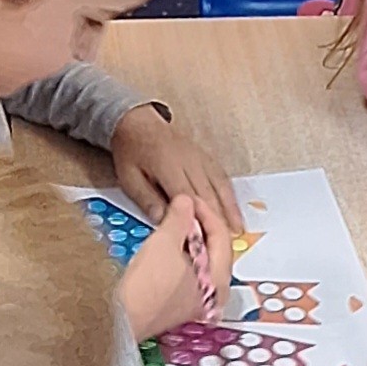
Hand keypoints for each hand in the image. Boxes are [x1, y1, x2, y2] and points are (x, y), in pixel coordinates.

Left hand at [110, 105, 243, 232]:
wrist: (138, 122)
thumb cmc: (131, 151)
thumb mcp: (129, 177)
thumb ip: (146, 198)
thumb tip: (163, 220)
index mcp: (169, 166)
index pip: (186, 197)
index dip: (195, 219)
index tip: (201, 240)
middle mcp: (190, 162)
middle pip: (207, 193)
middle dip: (217, 219)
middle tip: (224, 242)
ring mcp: (200, 158)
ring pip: (219, 185)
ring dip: (229, 208)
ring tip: (237, 229)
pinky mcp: (205, 158)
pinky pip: (221, 177)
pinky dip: (229, 194)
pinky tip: (233, 208)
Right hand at [117, 194, 234, 340]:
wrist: (119, 318)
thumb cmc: (146, 285)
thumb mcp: (165, 242)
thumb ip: (180, 218)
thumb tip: (186, 202)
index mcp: (218, 281)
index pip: (222, 237)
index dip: (206, 212)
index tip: (190, 198)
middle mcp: (212, 295)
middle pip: (215, 249)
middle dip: (201, 225)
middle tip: (185, 208)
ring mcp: (195, 301)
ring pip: (201, 260)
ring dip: (191, 238)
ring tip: (176, 221)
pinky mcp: (178, 304)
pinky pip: (189, 271)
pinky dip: (182, 253)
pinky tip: (168, 243)